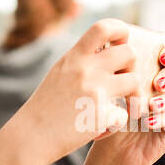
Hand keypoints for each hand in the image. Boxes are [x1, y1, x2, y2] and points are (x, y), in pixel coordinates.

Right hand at [15, 18, 143, 164]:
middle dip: (132, 66)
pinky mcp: (100, 116)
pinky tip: (102, 126)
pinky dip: (116, 122)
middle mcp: (86, 70)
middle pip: (129, 53)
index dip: (121, 30)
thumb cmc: (45, 107)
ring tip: (121, 104)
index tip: (122, 43)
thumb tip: (107, 47)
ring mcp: (95, 92)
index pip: (104, 27)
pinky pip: (124, 114)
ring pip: (134, 81)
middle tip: (123, 80)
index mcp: (74, 57)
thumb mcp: (60, 72)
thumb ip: (82, 59)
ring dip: (132, 94)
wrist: (30, 136)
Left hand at [84, 39, 164, 164]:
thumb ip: (111, 67)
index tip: (160, 56)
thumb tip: (106, 42)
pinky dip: (164, 118)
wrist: (107, 149)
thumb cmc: (106, 115)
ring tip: (152, 104)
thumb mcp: (105, 87)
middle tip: (158, 82)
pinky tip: (149, 121)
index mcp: (152, 71)